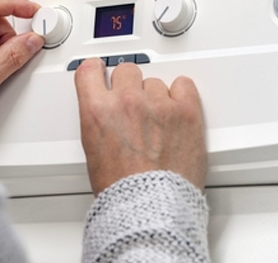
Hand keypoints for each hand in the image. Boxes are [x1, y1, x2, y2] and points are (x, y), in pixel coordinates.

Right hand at [75, 58, 206, 195]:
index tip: (101, 73)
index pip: (91, 69)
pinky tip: (176, 109)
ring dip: (156, 97)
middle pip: (127, 71)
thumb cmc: (122, 189)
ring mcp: (158, 104)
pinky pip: (184, 84)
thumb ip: (99, 120)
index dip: (97, 71)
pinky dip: (181, 95)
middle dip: (129, 87)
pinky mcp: (186, 110)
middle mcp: (127, 101)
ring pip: (155, 82)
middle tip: (134, 108)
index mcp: (98, 110)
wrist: (150, 207)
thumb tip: (105, 111)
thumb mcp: (92, 150)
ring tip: (157, 122)